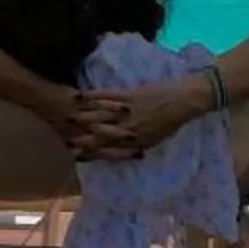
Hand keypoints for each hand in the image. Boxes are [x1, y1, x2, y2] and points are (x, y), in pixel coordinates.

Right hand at [67, 77, 207, 158]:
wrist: (185, 102)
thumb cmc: (172, 121)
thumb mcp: (156, 138)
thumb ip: (139, 144)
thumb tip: (127, 150)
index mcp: (136, 142)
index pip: (108, 148)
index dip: (90, 151)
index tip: (74, 152)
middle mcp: (130, 130)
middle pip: (99, 135)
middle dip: (81, 137)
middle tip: (63, 137)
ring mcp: (128, 113)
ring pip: (100, 116)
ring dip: (82, 116)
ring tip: (66, 116)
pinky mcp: (129, 96)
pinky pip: (106, 97)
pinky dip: (92, 97)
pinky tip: (80, 95)